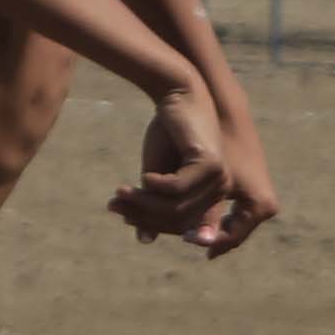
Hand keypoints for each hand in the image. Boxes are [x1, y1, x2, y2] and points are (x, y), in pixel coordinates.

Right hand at [108, 80, 271, 253]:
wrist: (178, 94)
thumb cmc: (168, 133)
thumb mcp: (156, 174)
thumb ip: (153, 205)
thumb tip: (145, 240)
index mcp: (210, 197)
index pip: (180, 225)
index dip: (150, 223)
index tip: (121, 214)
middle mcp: (220, 191)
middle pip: (177, 220)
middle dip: (143, 215)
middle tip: (114, 205)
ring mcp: (219, 179)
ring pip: (176, 208)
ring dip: (144, 203)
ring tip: (120, 192)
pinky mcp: (211, 164)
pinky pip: (177, 189)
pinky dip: (156, 187)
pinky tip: (143, 177)